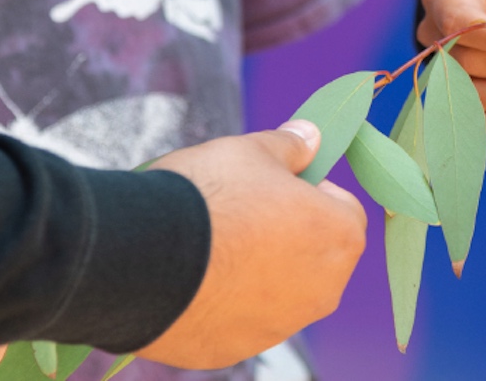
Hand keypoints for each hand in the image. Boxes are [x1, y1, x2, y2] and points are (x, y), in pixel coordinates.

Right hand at [137, 120, 366, 369]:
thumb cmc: (210, 196)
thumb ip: (290, 146)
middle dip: (288, 235)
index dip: (311, 191)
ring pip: (278, 292)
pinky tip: (192, 278)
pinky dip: (223, 302)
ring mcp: (279, 327)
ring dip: (257, 271)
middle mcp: (322, 290)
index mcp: (339, 236)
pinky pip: (238, 320)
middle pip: (315, 255)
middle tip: (242, 213)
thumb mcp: (252, 151)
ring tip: (211, 245)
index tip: (275, 185)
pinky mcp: (236, 349)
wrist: (142, 255)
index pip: (343, 209)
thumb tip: (311, 136)